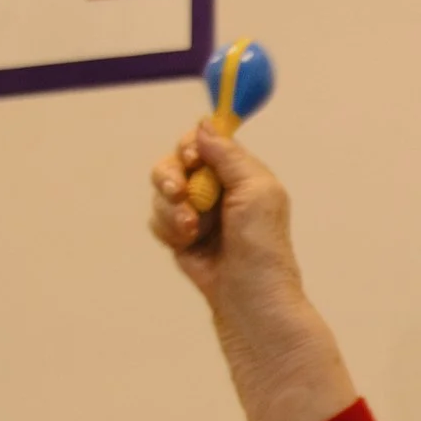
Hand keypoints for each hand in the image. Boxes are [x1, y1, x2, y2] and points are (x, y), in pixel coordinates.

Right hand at [148, 126, 303, 323]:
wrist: (249, 296)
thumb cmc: (262, 244)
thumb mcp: (255, 191)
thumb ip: (229, 156)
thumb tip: (203, 125)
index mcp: (240, 174)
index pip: (205, 144)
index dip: (191, 146)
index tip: (191, 159)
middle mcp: (217, 189)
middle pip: (174, 163)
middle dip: (170, 176)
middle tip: (178, 192)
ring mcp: (197, 213)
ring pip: (161, 191)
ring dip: (172, 208)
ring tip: (191, 229)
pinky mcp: (180, 236)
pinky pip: (158, 218)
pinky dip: (168, 228)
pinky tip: (187, 243)